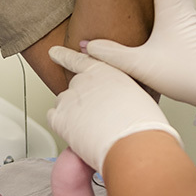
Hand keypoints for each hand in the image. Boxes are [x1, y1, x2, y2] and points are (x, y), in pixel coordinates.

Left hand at [47, 46, 180, 174]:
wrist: (133, 143)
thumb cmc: (142, 124)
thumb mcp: (136, 96)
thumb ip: (119, 93)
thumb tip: (115, 103)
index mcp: (105, 72)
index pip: (80, 60)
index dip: (64, 55)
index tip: (54, 52)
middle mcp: (84, 81)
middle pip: (75, 87)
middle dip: (82, 100)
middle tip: (97, 118)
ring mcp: (69, 98)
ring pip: (63, 103)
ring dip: (72, 114)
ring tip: (91, 129)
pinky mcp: (59, 118)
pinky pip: (53, 118)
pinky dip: (62, 126)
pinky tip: (77, 133)